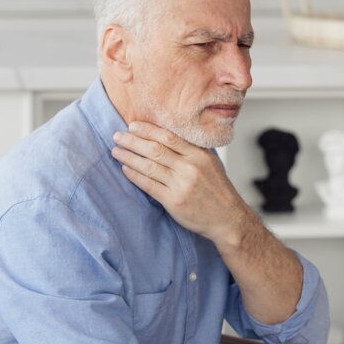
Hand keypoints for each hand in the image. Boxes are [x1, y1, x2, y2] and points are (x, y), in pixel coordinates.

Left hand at [111, 121, 252, 244]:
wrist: (227, 218)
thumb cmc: (217, 190)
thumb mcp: (210, 163)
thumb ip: (191, 151)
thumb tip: (166, 137)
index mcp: (199, 155)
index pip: (168, 137)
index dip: (148, 130)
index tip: (132, 125)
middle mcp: (189, 167)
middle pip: (155, 149)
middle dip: (133, 141)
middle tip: (117, 136)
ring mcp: (181, 185)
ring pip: (149, 166)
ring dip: (129, 157)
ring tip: (116, 151)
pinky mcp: (174, 201)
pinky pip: (149, 185)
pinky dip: (135, 176)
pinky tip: (125, 169)